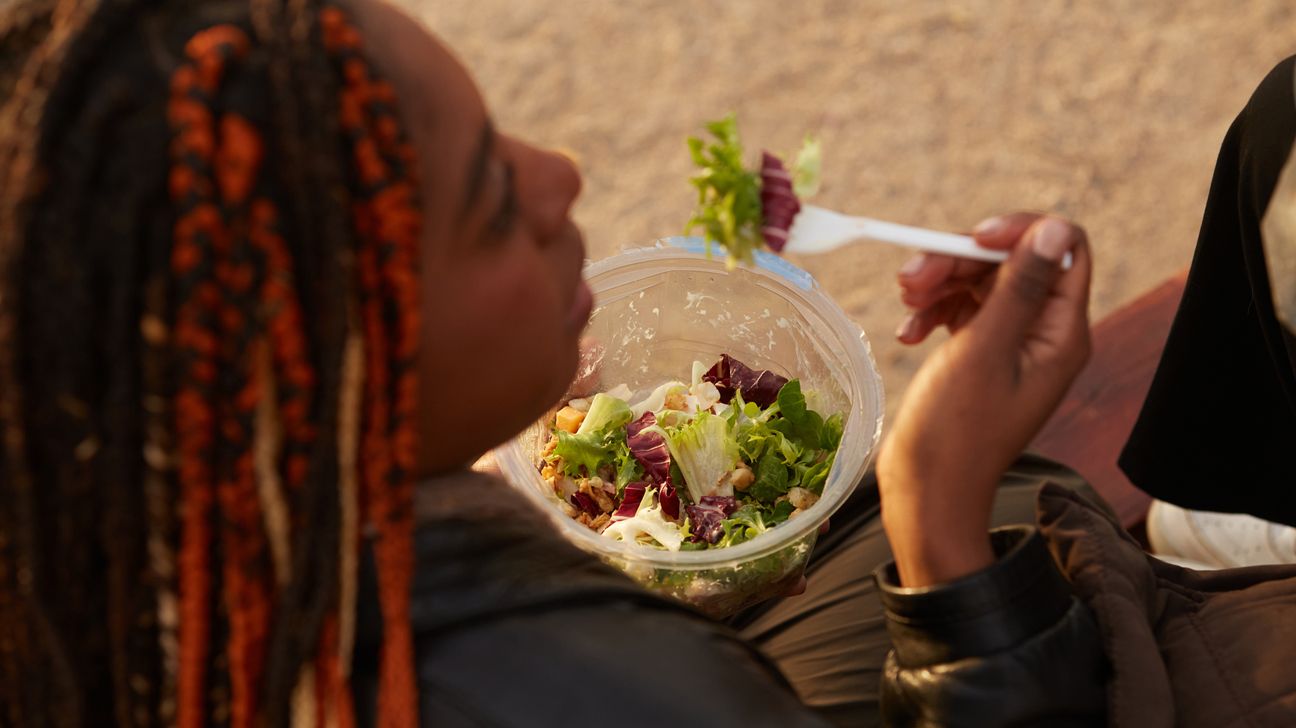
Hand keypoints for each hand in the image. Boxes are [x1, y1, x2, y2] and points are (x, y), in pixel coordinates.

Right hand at [877, 214, 1091, 586]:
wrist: (927, 492)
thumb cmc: (956, 431)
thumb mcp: (986, 350)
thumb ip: (1020, 287)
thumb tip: (1056, 228)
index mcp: (1061, 334)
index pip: (1063, 250)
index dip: (1019, 232)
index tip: (970, 238)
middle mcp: (1043, 335)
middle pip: (1011, 262)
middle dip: (960, 261)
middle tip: (910, 280)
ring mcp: (1010, 344)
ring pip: (980, 282)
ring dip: (939, 283)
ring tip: (904, 302)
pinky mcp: (979, 354)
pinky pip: (960, 309)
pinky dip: (932, 310)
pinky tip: (907, 332)